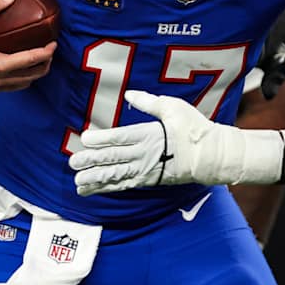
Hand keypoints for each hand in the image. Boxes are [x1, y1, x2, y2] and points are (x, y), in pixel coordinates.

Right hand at [0, 0, 55, 92]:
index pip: (31, 60)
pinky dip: (19, 80)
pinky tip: (19, 69)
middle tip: (49, 54)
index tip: (54, 44)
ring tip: (38, 62)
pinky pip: (9, 87)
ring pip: (21, 85)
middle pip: (31, 77)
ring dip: (33, 75)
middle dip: (44, 66)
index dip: (46, 52)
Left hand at [70, 91, 281, 194]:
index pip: (119, 137)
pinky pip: (123, 186)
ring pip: (115, 176)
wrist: (211, 155)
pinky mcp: (147, 181)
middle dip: (91, 161)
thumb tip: (128, 95)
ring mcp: (145, 170)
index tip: (85, 139)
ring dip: (95, 179)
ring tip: (77, 182)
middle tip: (73, 163)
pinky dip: (106, 188)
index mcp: (148, 134)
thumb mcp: (172, 107)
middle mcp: (143, 154)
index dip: (101, 139)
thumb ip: (148, 103)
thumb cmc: (194, 128)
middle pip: (113, 158)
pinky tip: (92, 190)